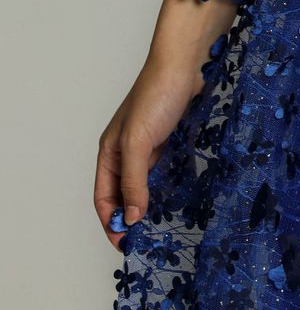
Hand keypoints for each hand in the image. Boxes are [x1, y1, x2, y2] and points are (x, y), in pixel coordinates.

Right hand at [93, 54, 206, 250]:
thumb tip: (130, 218)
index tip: (125, 245)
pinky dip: (165, 188)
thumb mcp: (138, 142)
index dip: (110, 222)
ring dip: (147, 205)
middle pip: (121, 194)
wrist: (186, 63)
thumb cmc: (157, 96)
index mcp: (109, 152)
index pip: (103, 197)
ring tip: (160, 227)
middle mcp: (125, 151)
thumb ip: (134, 180)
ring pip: (143, 184)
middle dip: (128, 218)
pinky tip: (176, 199)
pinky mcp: (168, 140)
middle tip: (145, 241)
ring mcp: (148, 145)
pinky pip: (162, 172)